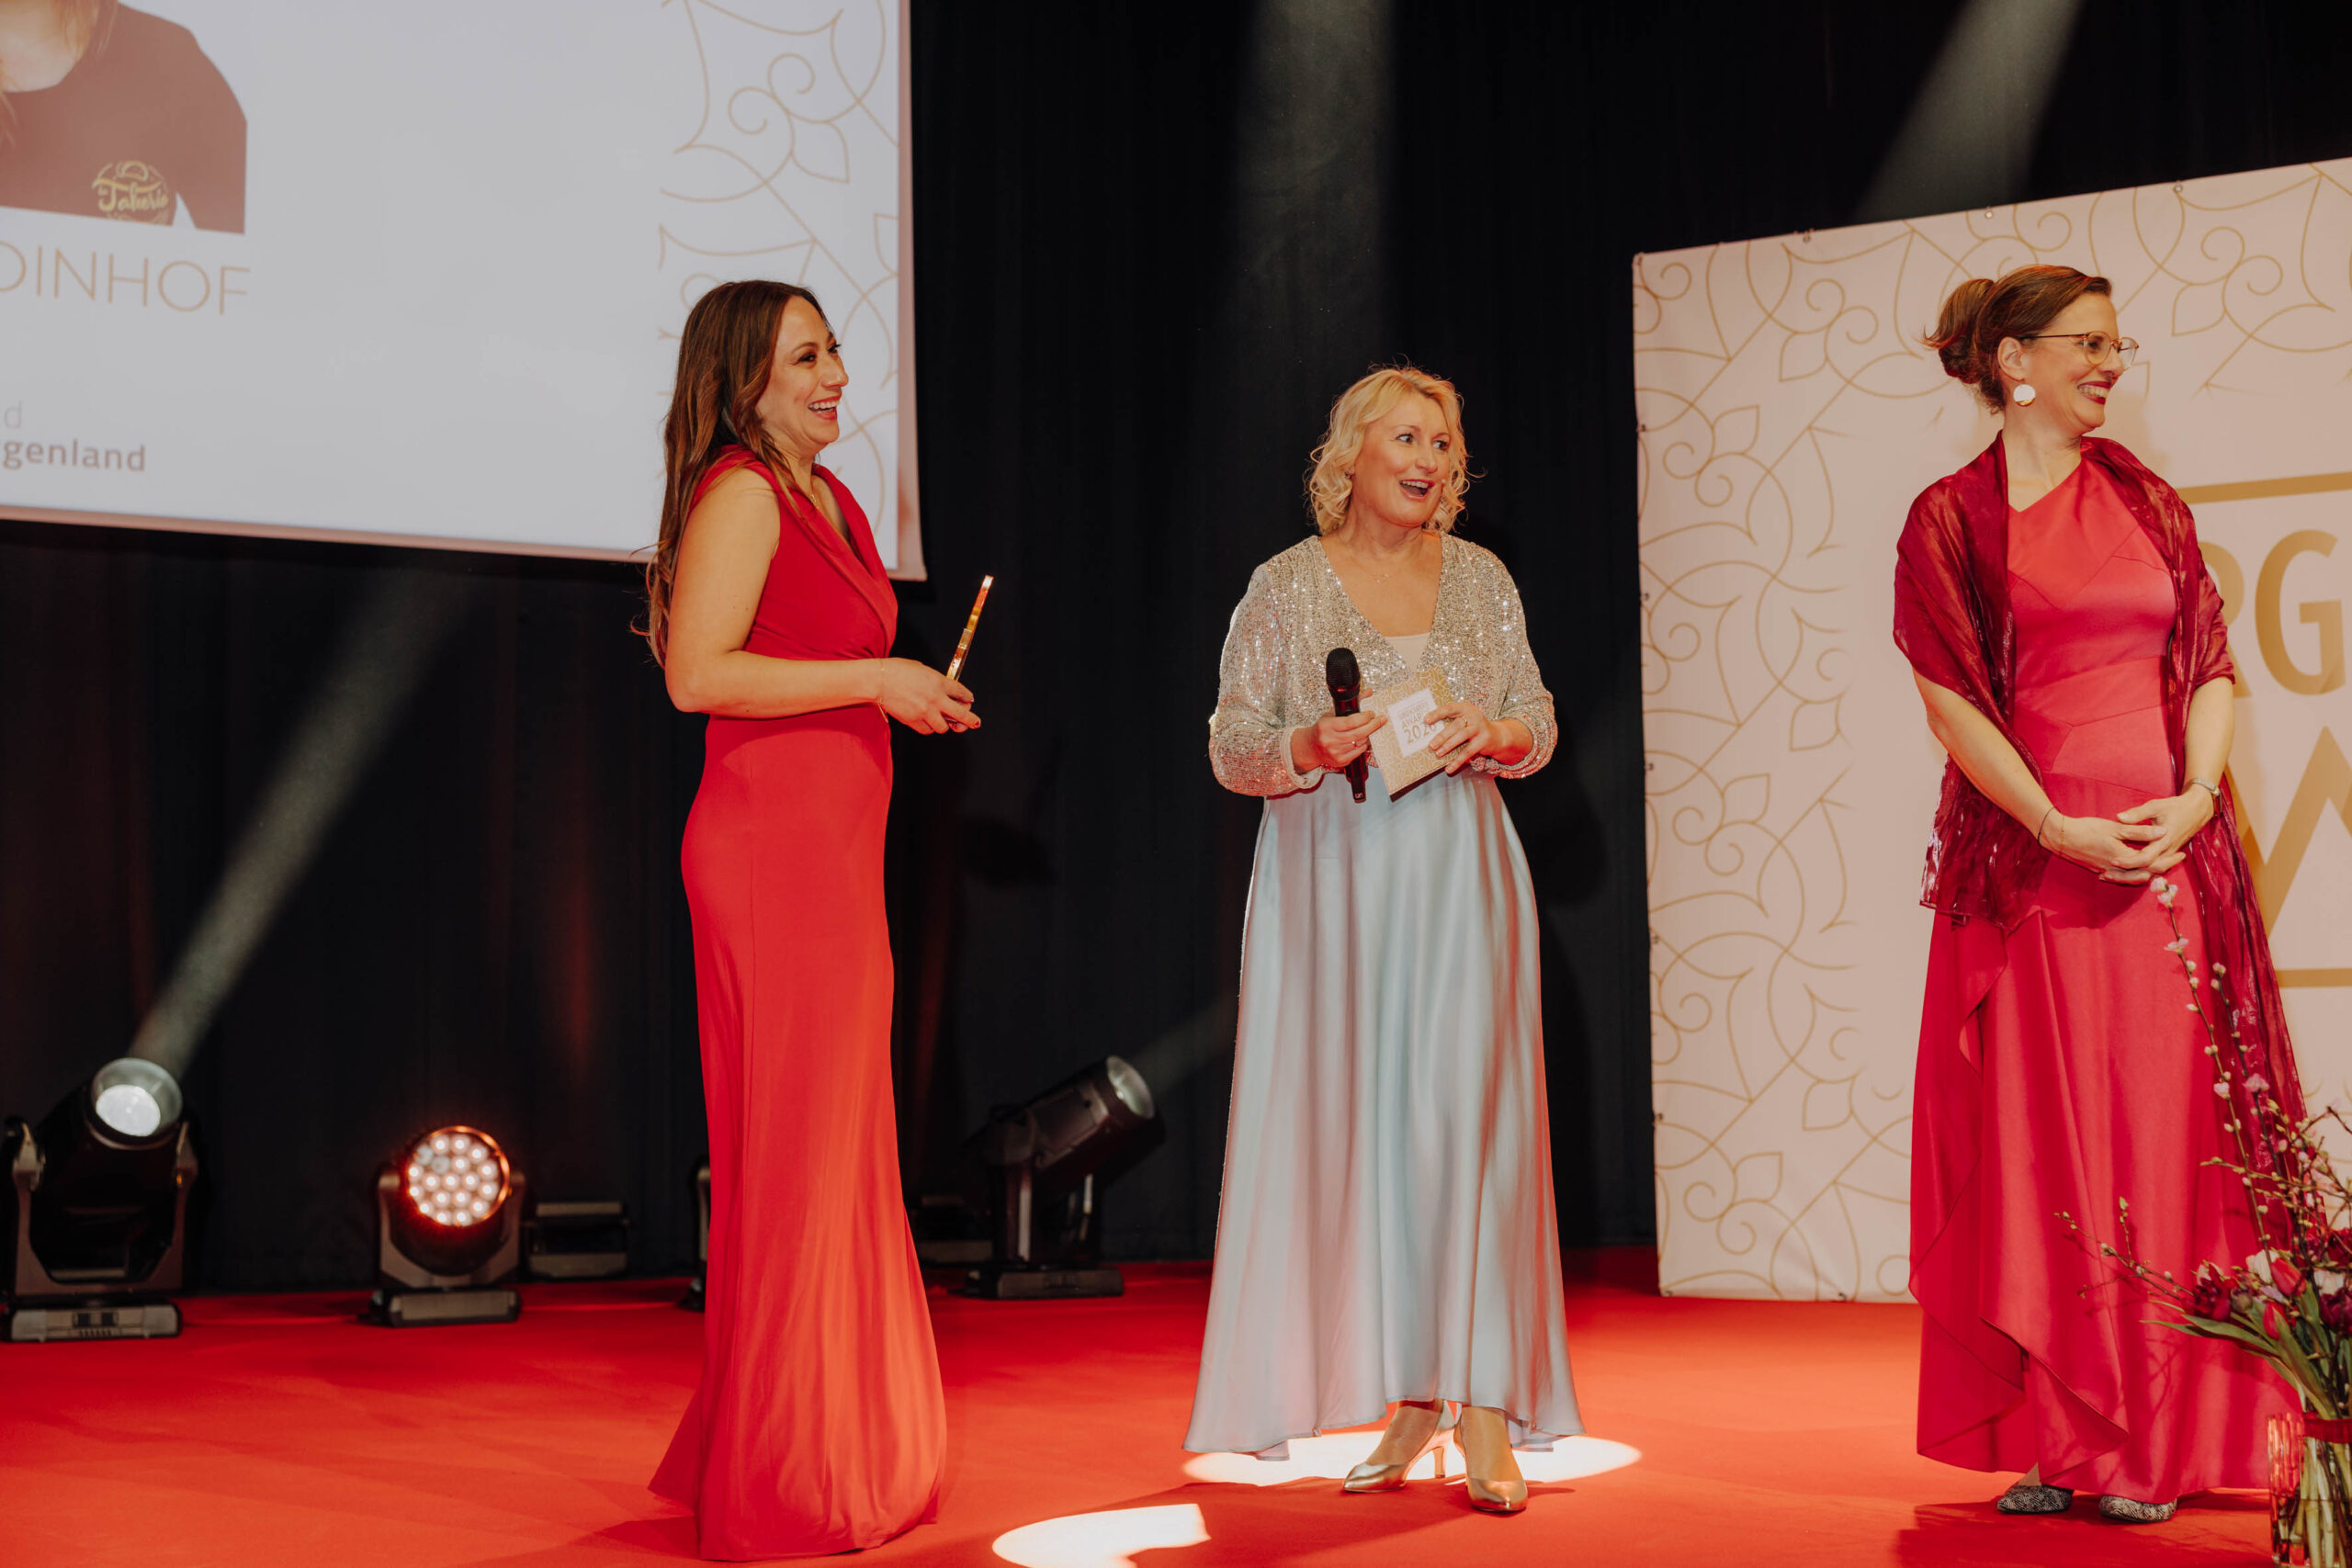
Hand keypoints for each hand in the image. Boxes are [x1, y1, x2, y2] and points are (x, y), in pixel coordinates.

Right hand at [875, 658, 976, 734]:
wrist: (879, 680)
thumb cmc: (897, 670)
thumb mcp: (921, 669)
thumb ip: (935, 680)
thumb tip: (943, 690)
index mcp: (939, 682)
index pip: (962, 693)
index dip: (967, 697)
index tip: (969, 700)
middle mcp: (936, 699)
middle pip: (961, 714)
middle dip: (970, 720)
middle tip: (975, 723)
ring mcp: (925, 712)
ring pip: (943, 727)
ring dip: (943, 724)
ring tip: (941, 720)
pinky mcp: (913, 721)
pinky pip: (927, 730)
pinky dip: (928, 727)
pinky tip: (926, 722)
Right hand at [1296, 711, 1385, 772]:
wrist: (1311, 747)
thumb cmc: (1322, 729)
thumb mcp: (1332, 714)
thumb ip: (1351, 703)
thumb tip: (1368, 692)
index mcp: (1326, 726)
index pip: (1350, 722)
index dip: (1364, 717)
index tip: (1372, 713)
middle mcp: (1329, 740)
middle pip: (1357, 733)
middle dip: (1372, 726)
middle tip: (1381, 720)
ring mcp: (1334, 752)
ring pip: (1359, 743)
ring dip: (1368, 735)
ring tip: (1371, 729)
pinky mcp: (1340, 761)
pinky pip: (1358, 753)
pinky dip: (1364, 745)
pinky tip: (1364, 740)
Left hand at [1427, 701, 1514, 774]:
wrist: (1498, 736)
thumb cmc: (1474, 728)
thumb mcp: (1465, 720)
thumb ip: (1451, 722)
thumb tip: (1429, 733)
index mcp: (1465, 708)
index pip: (1449, 708)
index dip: (1437, 714)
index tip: (1426, 720)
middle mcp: (1474, 716)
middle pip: (1456, 725)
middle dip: (1442, 735)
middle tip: (1431, 745)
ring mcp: (1480, 728)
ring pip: (1462, 736)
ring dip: (1448, 745)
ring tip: (1438, 754)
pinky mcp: (1484, 741)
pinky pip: (1468, 752)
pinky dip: (1457, 761)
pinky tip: (1449, 768)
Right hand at [2044, 811, 2165, 883]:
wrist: (2060, 837)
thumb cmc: (2087, 829)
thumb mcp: (2116, 827)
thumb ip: (2140, 831)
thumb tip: (2163, 831)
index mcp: (2124, 859)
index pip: (2154, 864)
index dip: (2170, 859)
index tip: (2182, 853)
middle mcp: (2118, 870)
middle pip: (2148, 875)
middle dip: (2164, 867)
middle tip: (2177, 859)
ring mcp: (2108, 872)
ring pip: (2136, 878)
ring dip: (2151, 872)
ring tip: (2162, 864)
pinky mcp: (2101, 870)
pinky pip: (2124, 876)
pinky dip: (2136, 873)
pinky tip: (2138, 867)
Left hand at [2117, 788, 2217, 876]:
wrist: (2197, 811)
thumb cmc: (2175, 807)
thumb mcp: (2156, 806)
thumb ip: (2137, 813)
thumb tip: (2119, 817)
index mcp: (2164, 840)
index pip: (2146, 858)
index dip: (2129, 861)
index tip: (2113, 860)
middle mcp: (2168, 851)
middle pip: (2148, 870)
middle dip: (2128, 874)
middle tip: (2106, 874)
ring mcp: (2169, 854)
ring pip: (2152, 872)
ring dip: (2133, 875)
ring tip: (2111, 875)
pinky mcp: (2169, 854)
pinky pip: (2155, 868)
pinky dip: (2141, 871)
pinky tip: (2124, 871)